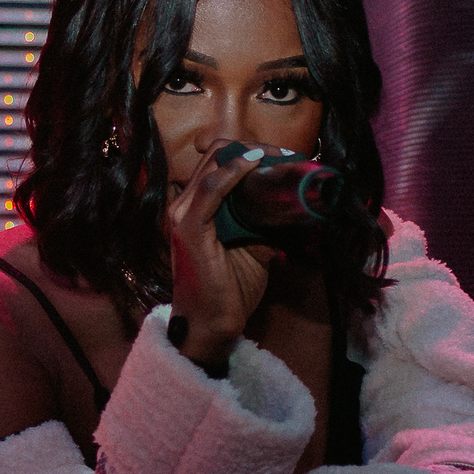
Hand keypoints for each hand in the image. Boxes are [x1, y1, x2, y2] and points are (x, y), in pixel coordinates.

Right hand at [161, 140, 276, 371]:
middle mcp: (184, 205)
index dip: (248, 152)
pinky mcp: (189, 228)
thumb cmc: (230, 291)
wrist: (212, 325)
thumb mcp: (254, 249)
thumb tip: (289, 211)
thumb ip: (261, 226)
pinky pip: (212, 189)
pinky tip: (254, 165)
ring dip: (248, 155)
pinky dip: (233, 171)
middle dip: (253, 149)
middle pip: (216, 155)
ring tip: (277, 157)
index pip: (218, 162)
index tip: (281, 155)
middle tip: (284, 154)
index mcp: (196, 208)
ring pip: (213, 164)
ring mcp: (183, 215)